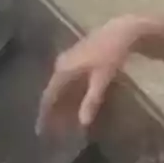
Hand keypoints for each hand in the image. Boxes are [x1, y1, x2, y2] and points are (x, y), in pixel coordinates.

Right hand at [37, 16, 143, 136]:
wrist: (122, 30)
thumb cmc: (112, 53)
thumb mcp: (102, 77)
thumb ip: (91, 100)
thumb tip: (82, 122)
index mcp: (63, 69)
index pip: (49, 96)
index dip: (45, 114)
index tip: (41, 131)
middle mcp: (61, 64)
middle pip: (53, 93)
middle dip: (53, 112)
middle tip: (52, 131)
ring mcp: (68, 60)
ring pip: (61, 88)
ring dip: (61, 104)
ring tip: (63, 122)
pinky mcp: (77, 59)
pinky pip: (68, 82)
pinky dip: (70, 95)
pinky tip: (75, 104)